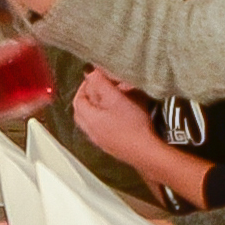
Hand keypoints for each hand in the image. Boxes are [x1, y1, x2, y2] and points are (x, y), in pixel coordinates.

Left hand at [71, 70, 206, 206]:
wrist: (146, 152)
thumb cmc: (133, 126)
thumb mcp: (116, 99)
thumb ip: (101, 84)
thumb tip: (89, 71)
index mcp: (89, 118)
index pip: (78, 99)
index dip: (84, 86)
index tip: (94, 77)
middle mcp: (91, 131)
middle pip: (82, 110)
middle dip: (89, 96)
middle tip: (100, 87)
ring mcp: (100, 140)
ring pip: (92, 120)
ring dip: (98, 107)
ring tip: (109, 99)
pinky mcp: (111, 145)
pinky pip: (102, 128)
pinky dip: (105, 118)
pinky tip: (117, 115)